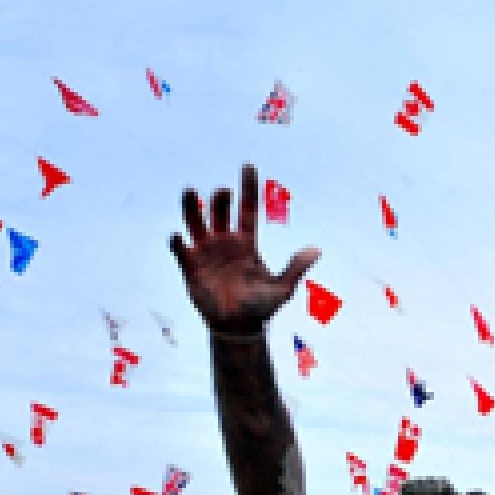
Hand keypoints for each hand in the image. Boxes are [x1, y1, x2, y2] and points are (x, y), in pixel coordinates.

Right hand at [169, 166, 319, 335]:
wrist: (238, 328)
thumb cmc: (261, 308)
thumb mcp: (282, 289)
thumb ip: (296, 268)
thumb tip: (317, 250)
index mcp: (247, 243)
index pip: (247, 208)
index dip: (248, 187)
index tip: (249, 165)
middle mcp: (224, 242)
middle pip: (220, 210)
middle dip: (221, 198)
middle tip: (223, 192)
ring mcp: (205, 252)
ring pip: (195, 221)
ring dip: (192, 206)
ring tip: (191, 192)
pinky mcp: (190, 266)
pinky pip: (180, 249)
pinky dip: (178, 241)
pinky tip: (179, 236)